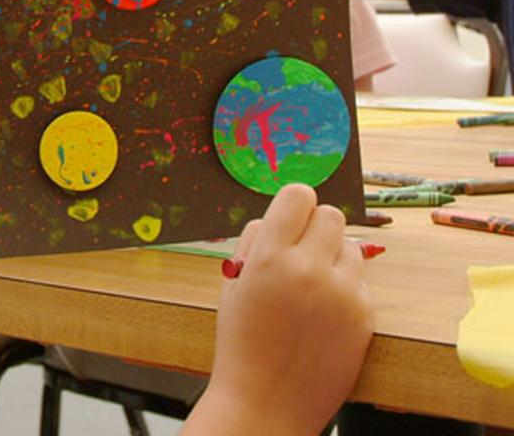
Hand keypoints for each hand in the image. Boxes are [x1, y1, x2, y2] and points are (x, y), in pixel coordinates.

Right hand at [185, 184, 373, 435]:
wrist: (266, 402)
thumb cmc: (241, 341)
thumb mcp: (232, 283)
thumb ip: (255, 243)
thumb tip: (280, 216)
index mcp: (269, 256)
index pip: (299, 195)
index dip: (293, 205)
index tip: (289, 219)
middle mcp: (309, 268)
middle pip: (331, 214)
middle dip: (315, 227)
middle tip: (301, 251)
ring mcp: (342, 293)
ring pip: (351, 247)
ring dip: (333, 256)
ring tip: (313, 285)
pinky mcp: (365, 317)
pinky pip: (360, 282)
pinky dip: (345, 288)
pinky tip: (325, 313)